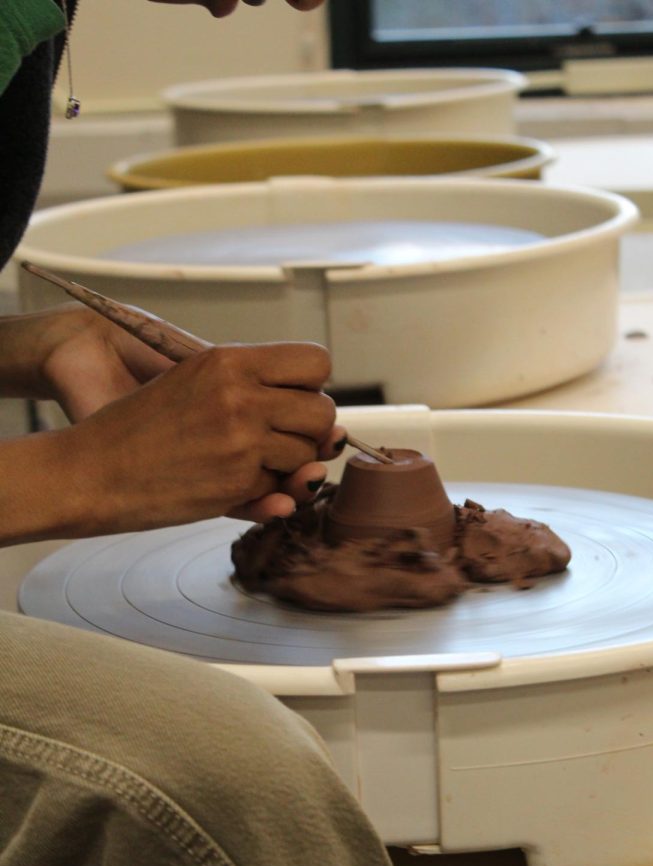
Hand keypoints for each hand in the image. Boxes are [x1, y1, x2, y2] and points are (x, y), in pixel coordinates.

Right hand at [59, 340, 342, 531]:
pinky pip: (280, 491)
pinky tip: (227, 483)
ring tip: (242, 461)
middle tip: (274, 439)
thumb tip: (336, 431)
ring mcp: (242, 442)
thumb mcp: (195, 383)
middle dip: (308, 431)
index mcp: (229, 361)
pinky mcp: (237, 483)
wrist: (92, 471)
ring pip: (308, 456)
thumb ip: (258, 391)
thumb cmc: (140, 428)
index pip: (316, 362)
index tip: (290, 400)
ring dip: (286, 466)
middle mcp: (241, 396)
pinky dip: (262, 493)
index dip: (311, 386)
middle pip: (324, 412)